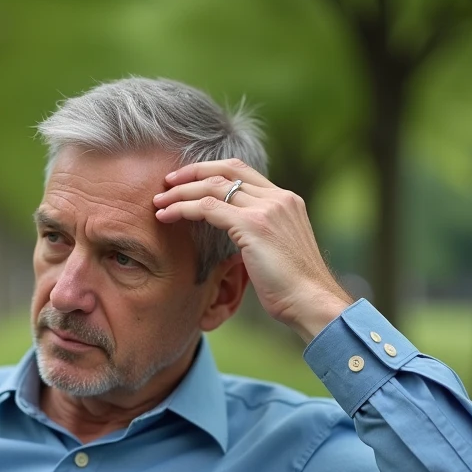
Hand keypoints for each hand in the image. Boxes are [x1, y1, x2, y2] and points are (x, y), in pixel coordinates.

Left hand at [154, 158, 352, 342]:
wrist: (311, 301)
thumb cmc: (293, 288)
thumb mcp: (278, 250)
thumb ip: (260, 234)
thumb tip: (238, 238)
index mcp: (286, 200)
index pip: (243, 171)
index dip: (211, 170)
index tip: (187, 180)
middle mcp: (278, 198)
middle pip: (227, 170)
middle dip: (192, 172)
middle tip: (167, 183)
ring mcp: (267, 209)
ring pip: (214, 187)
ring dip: (181, 192)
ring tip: (159, 203)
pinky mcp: (254, 225)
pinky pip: (209, 208)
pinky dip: (183, 209)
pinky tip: (167, 216)